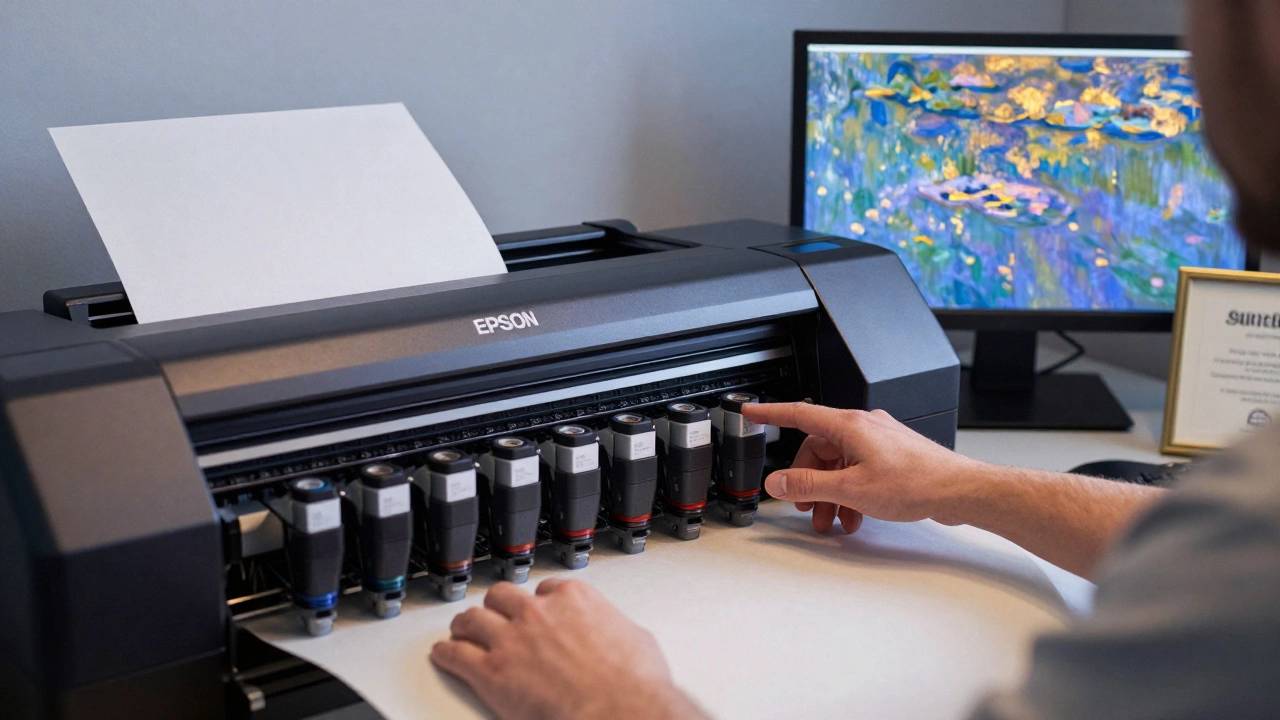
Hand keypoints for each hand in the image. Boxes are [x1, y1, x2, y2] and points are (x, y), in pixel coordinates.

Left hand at [431, 578, 705, 719]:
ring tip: (461, 630)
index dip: (538, 600)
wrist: (617, 709)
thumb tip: (621, 636)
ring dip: (466, 624)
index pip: (545, 588)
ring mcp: (511, 639)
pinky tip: (444, 653)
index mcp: (573, 598)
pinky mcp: (492, 671)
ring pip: (473, 618)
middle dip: (498, 606)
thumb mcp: (636, 638)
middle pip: (503, 596)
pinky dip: (447, 653)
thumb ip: (614, 628)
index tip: (536, 607)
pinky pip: (456, 654)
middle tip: (494, 614)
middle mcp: (538, 612)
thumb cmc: (632, 682)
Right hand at [741, 403, 983, 533]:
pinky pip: (858, 471)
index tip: (751, 413)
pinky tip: (854, 518)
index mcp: (850, 426)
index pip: (799, 414)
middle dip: (808, 481)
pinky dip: (850, 494)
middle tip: (803, 506)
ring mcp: (878, 442)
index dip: (771, 414)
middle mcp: (863, 428)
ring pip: (839, 465)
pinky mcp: (891, 457)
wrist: (959, 490)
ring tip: (830, 521)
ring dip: (830, 494)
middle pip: (818, 450)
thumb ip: (809, 485)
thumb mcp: (851, 488)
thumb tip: (779, 483)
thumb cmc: (916, 481)